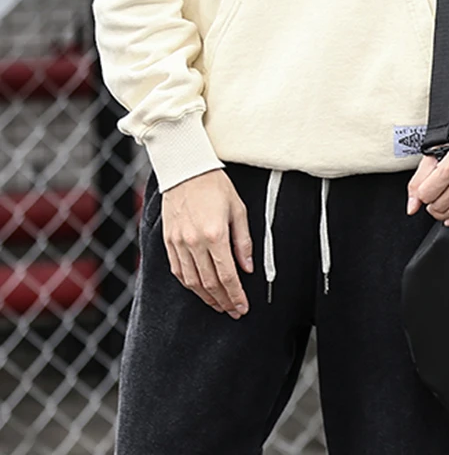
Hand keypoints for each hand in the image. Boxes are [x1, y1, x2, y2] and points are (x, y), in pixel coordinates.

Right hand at [162, 168, 253, 318]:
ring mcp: (178, 243)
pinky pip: (178, 271)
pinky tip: (199, 290)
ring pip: (192, 281)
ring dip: (206, 297)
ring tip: (219, 305)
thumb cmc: (216, 186)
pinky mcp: (167, 241)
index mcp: (215, 234)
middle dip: (223, 301)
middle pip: (209, 283)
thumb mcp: (238, 210)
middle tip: (233, 312)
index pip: (227, 275)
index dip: (236, 295)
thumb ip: (243, 241)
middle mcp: (194, 242)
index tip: (242, 307)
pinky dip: (189, 284)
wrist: (186, 169)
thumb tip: (248, 268)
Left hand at [407, 117, 448, 226]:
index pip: (428, 195)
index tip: (425, 192)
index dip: (423, 195)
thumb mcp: (435, 151)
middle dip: (432, 207)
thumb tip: (412, 207)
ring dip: (445, 215)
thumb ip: (419, 179)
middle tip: (433, 201)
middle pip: (442, 205)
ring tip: (442, 208)